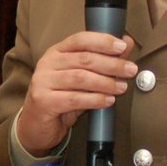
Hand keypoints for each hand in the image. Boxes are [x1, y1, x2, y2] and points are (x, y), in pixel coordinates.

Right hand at [15, 31, 137, 156]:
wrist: (36, 125)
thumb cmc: (61, 98)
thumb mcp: (83, 77)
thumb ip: (104, 60)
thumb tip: (127, 42)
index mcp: (56, 52)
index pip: (80, 40)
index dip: (102, 41)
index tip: (122, 47)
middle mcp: (47, 63)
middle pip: (84, 59)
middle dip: (111, 64)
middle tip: (130, 70)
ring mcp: (42, 81)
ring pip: (80, 78)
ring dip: (105, 83)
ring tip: (121, 87)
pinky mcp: (43, 100)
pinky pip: (74, 99)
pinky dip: (95, 100)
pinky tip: (107, 100)